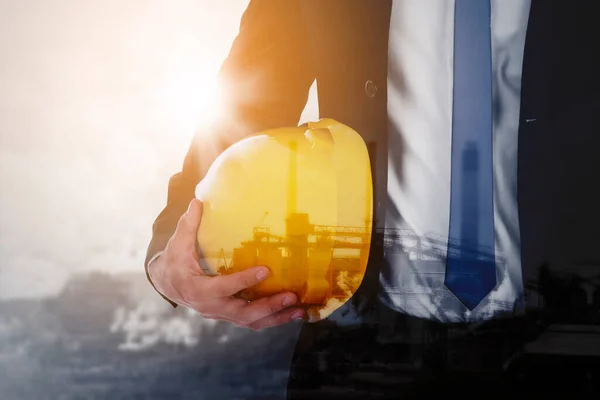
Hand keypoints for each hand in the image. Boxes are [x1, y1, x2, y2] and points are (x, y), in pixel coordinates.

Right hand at [148, 198, 305, 329]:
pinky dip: (272, 319)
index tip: (266, 270)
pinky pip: (253, 321)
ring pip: (251, 322)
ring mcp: (222, 314)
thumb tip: (198, 201)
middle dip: (269, 306)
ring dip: (276, 317)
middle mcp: (212, 307)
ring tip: (299, 309)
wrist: (167, 284)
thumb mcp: (178, 243)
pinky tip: (291, 312)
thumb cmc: (174, 261)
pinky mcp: (229, 315)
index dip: (244, 280)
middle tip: (291, 296)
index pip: (224, 287)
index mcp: (199, 290)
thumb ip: (189, 224)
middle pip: (243, 313)